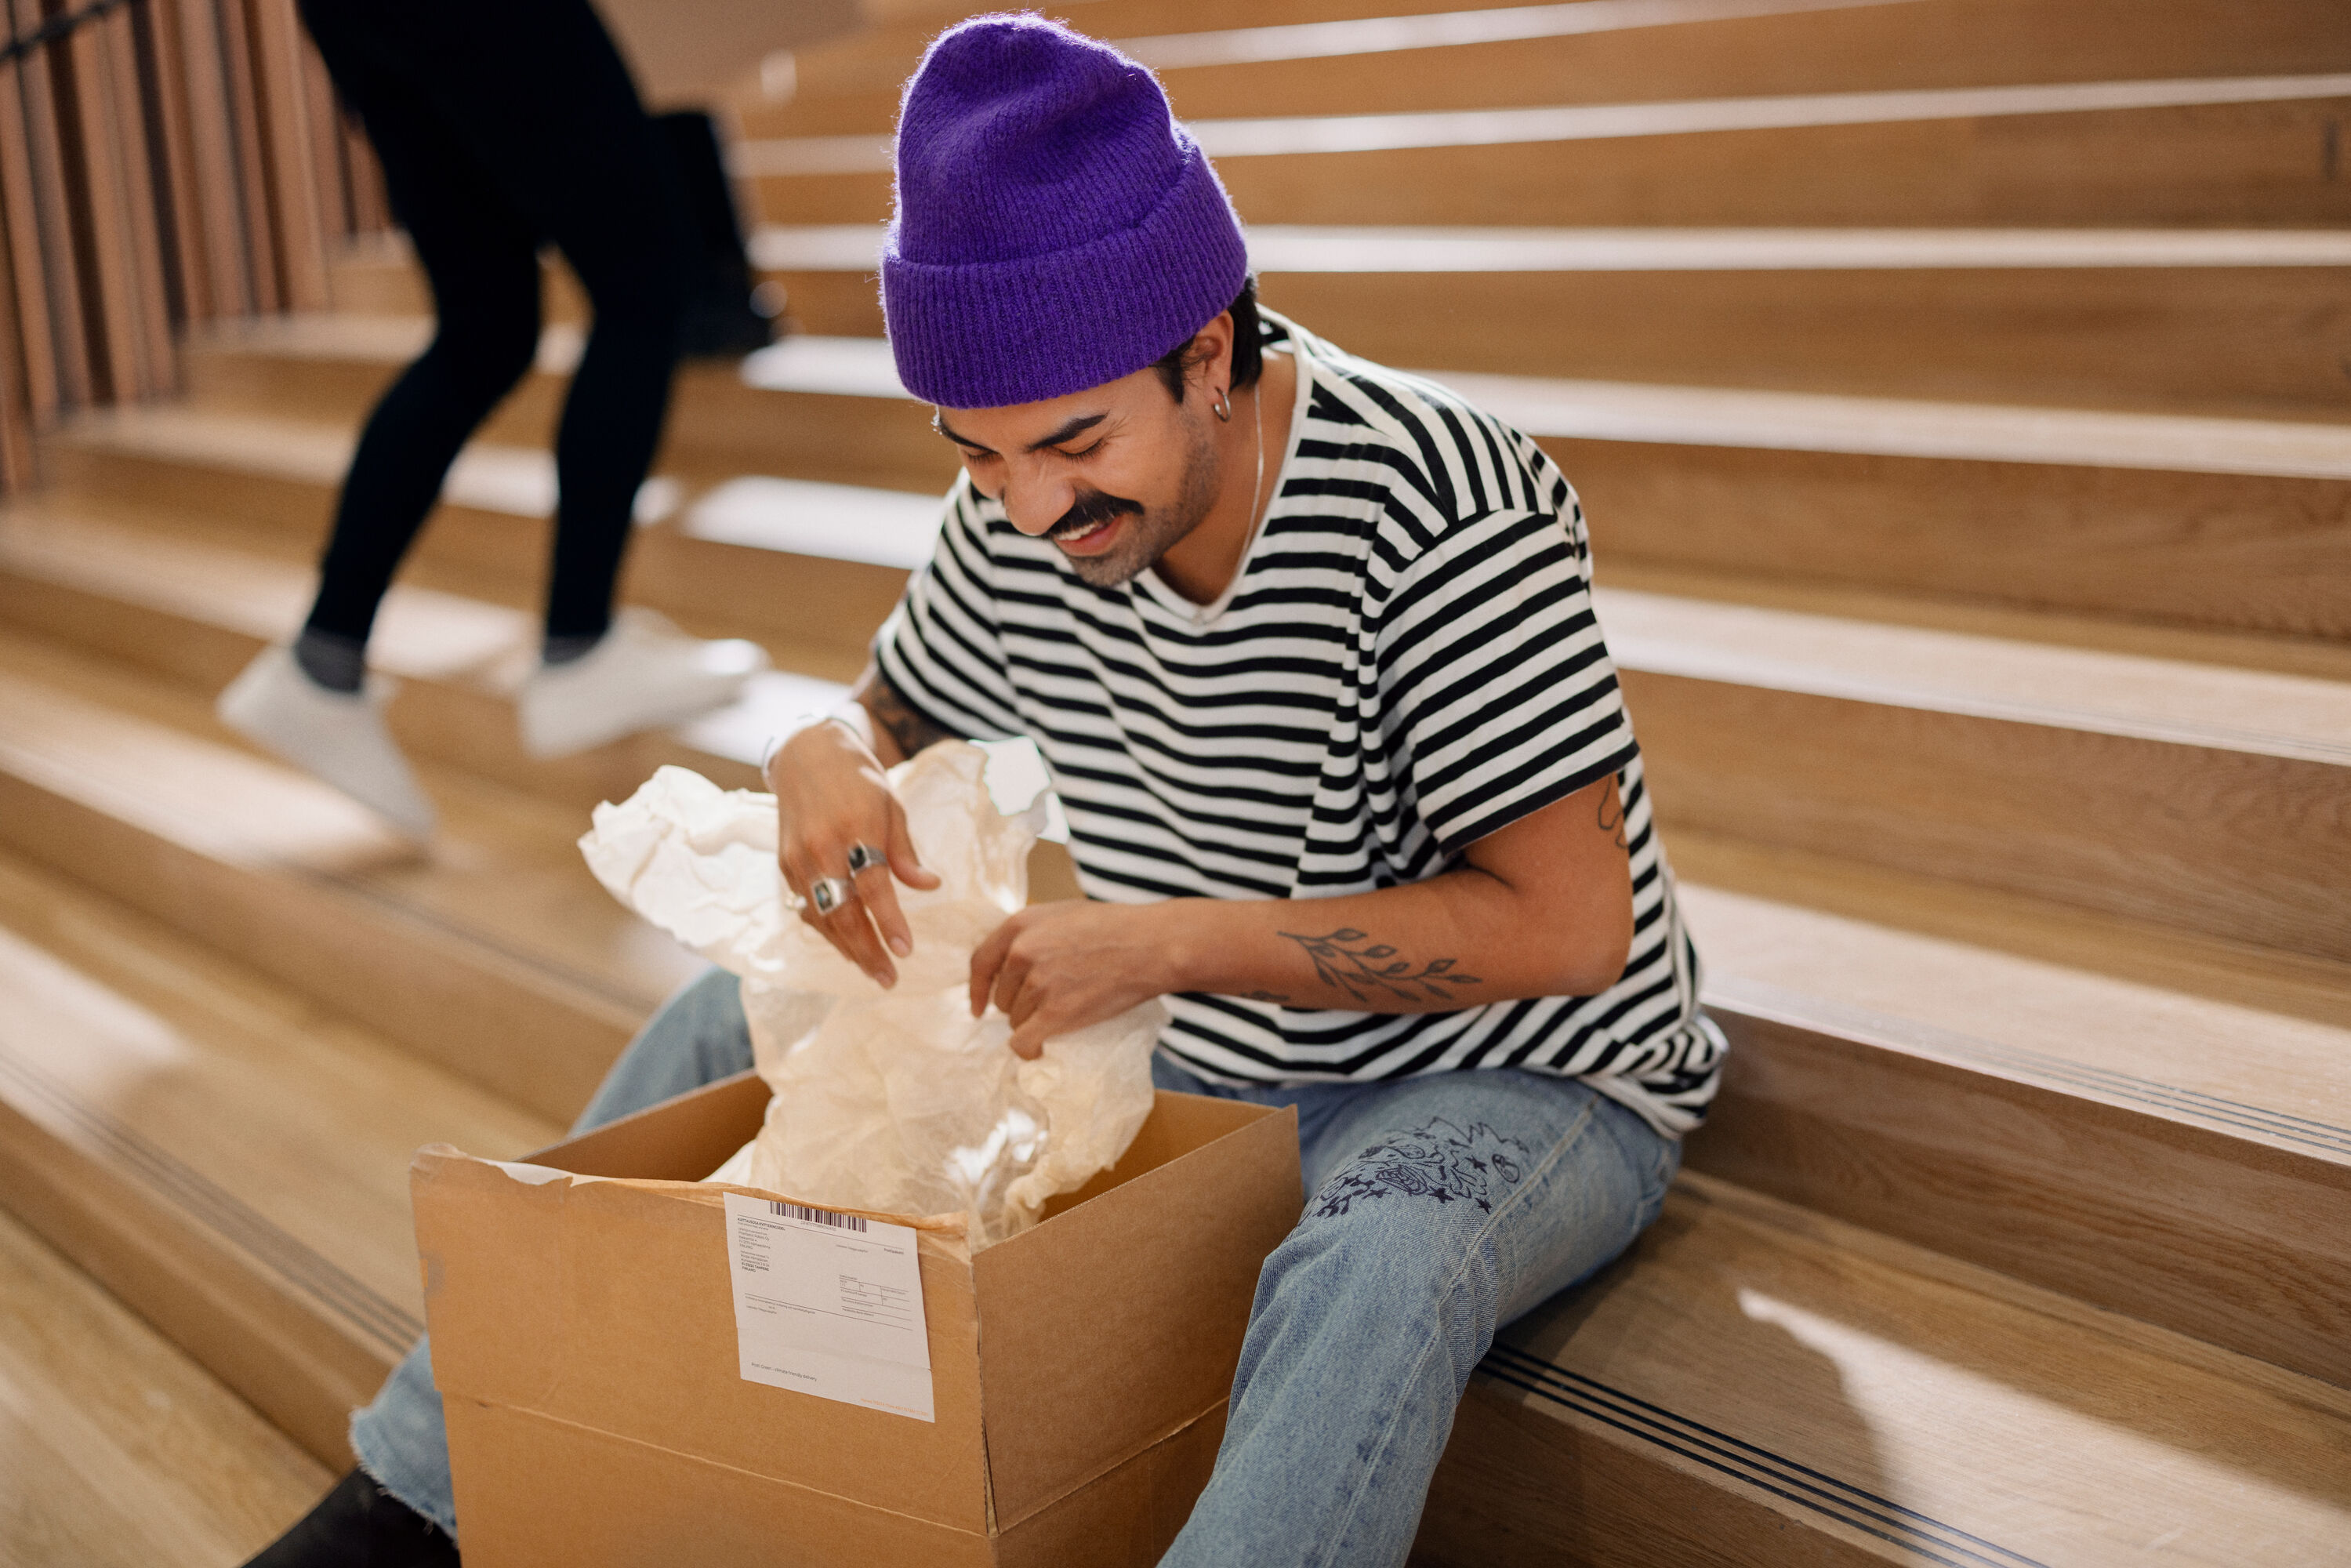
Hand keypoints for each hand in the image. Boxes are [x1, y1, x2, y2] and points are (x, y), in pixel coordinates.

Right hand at [768, 717, 940, 985]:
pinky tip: (847, 945)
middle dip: (867, 950)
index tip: (905, 951)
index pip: (873, 886)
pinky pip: (807, 907)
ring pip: (822, 917)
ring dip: (847, 948)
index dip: (889, 921)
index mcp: (855, 828)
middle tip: (889, 978)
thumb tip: (930, 886)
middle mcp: (821, 847)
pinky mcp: (785, 865)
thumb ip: (905, 852)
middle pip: (844, 912)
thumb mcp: (891, 805)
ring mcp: (798, 859)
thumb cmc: (856, 778)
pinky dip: (827, 930)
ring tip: (873, 970)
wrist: (805, 754)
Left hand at [969, 901, 1184, 1058]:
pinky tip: (1040, 1051)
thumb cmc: (1116, 927)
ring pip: (1016, 1021)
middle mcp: (1021, 953)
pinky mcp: (1056, 1012)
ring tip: (1063, 1017)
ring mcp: (1038, 984)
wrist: (1150, 945)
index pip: (980, 963)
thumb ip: (1034, 933)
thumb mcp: (1063, 914)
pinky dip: (1029, 1051)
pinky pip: (1024, 1042)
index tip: (977, 1007)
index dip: (976, 989)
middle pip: (1001, 998)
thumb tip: (1014, 960)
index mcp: (1020, 925)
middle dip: (1018, 1006)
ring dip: (1034, 1025)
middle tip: (1048, 1005)